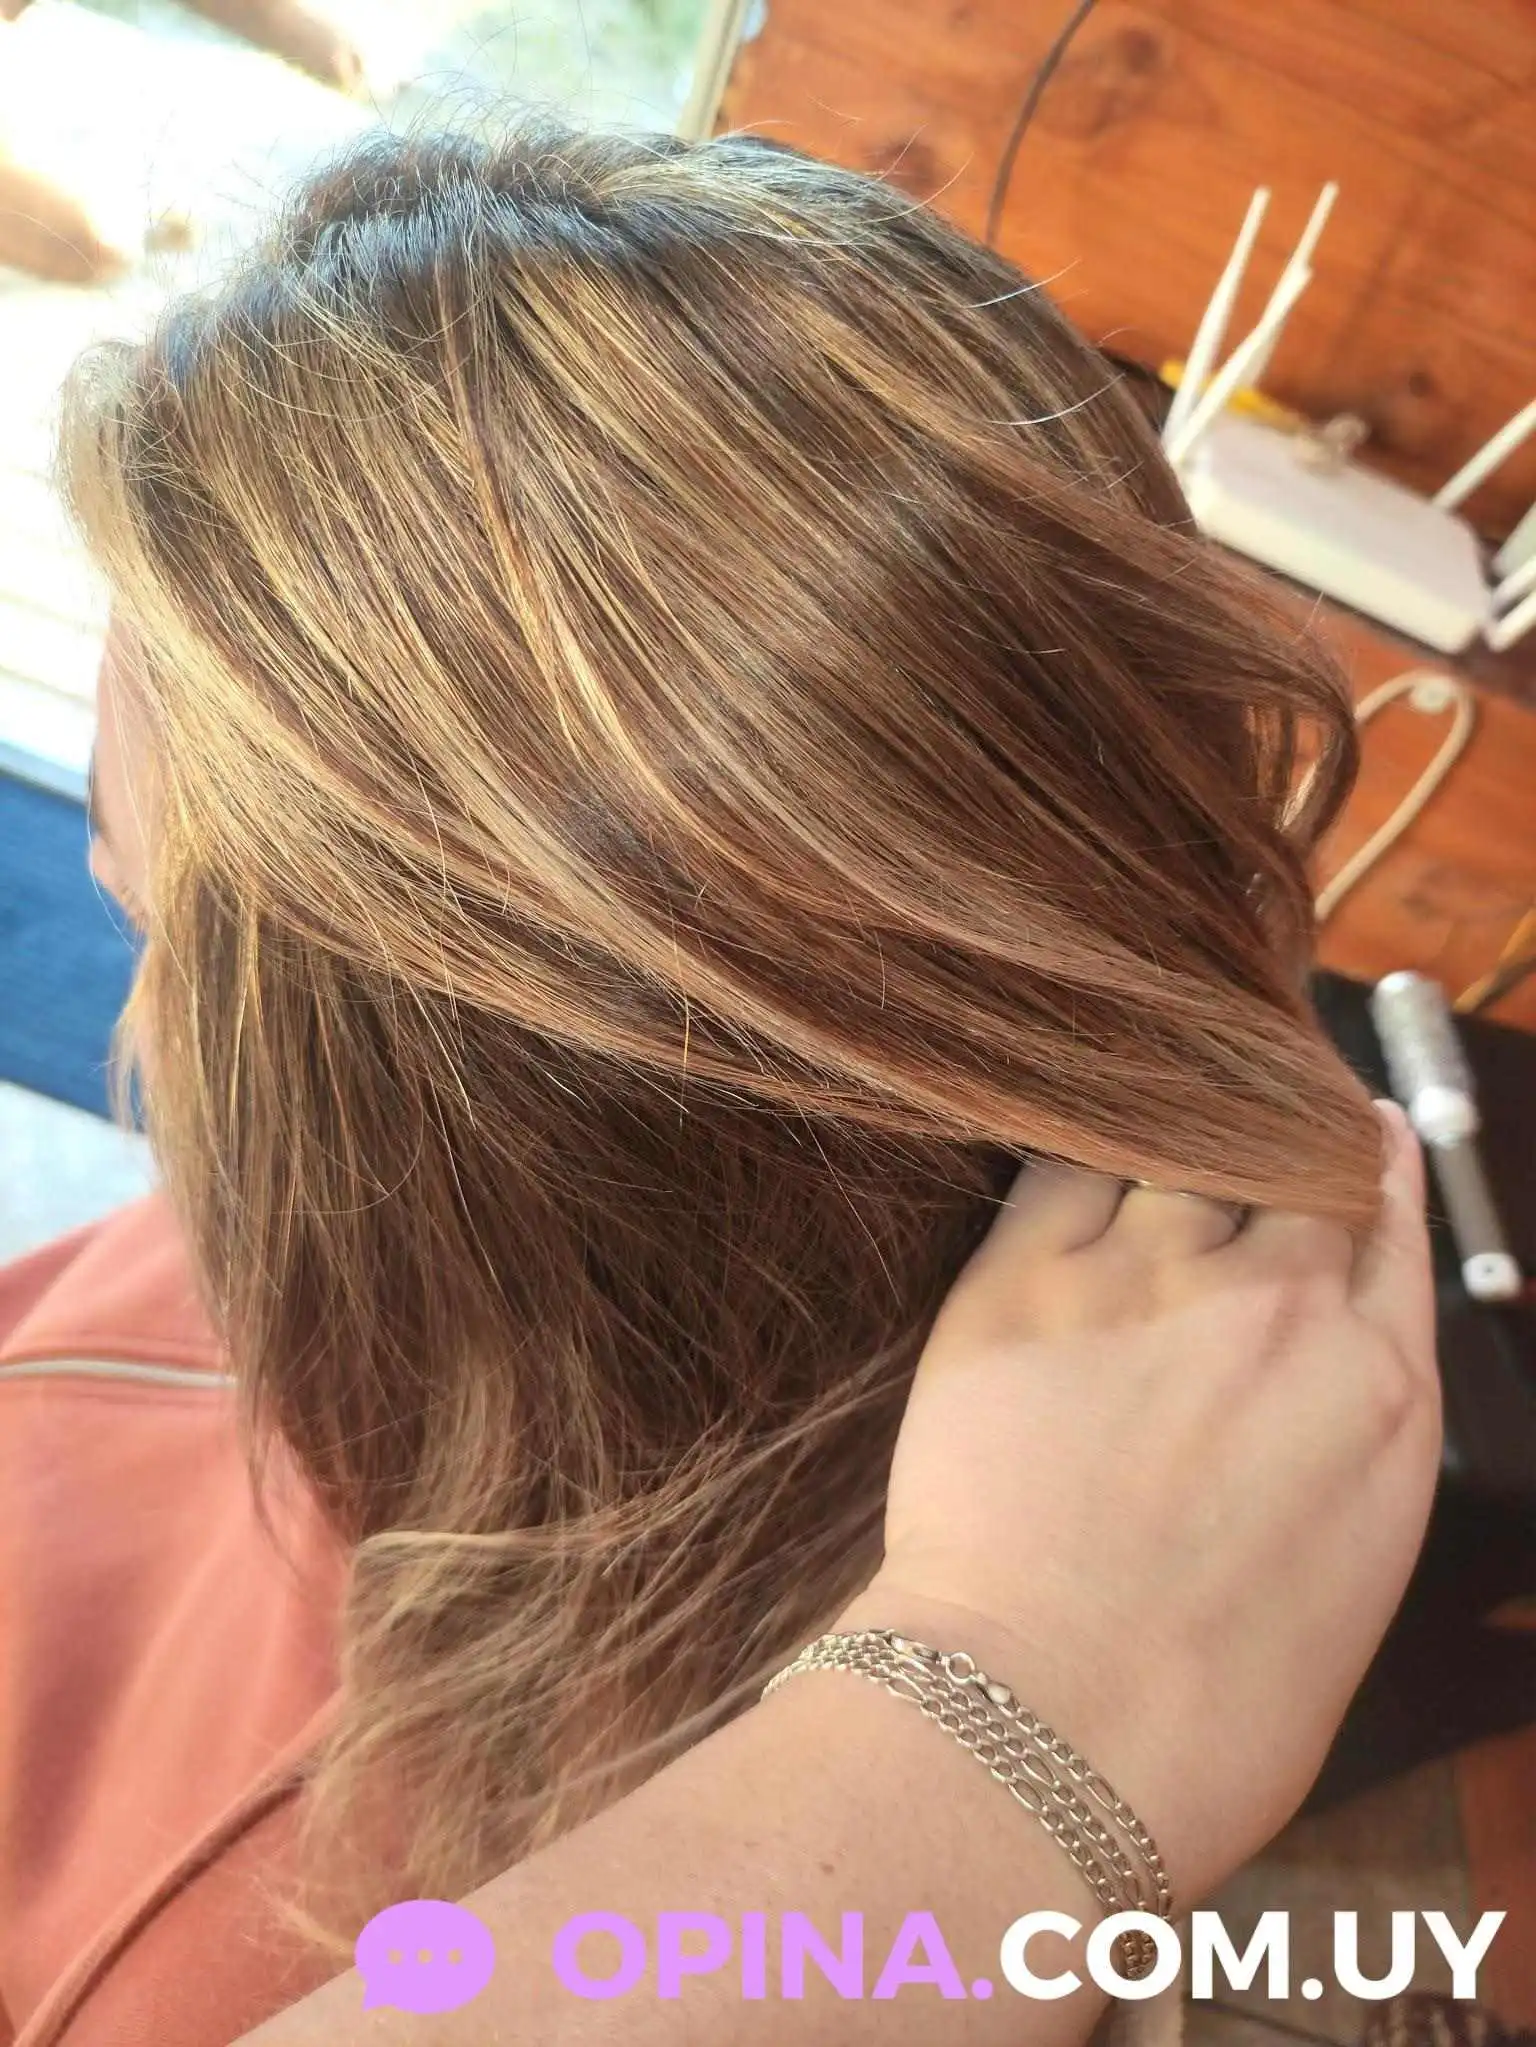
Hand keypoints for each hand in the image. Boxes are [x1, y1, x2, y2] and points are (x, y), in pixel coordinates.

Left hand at [845, 1102, 1439, 1904]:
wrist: (1057, 1725)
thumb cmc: (1210, 1713)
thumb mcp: (1343, 1573)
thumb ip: (1338, 1446)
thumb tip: (1302, 1405)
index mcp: (1381, 1390)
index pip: (1388, 1222)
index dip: (1365, 1163)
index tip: (1354, 1127)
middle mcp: (1281, 1308)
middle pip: (1286, 1168)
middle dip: (1263, 1147)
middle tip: (1225, 1134)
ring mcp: (1149, 1282)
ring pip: (1174, 1152)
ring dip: (1164, 1141)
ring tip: (1135, 1127)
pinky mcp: (1022, 1284)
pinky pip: (1057, 1168)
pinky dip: (1069, 1151)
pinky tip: (1054, 1139)